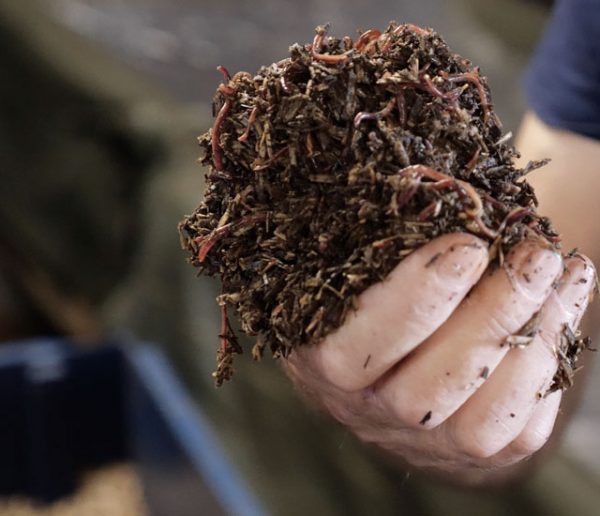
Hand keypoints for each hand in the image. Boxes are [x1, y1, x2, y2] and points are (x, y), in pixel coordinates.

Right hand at [283, 233, 595, 473]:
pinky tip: (562, 302)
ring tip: (557, 271)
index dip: (414, 301)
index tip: (467, 245)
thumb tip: (457, 198)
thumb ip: (384, 238)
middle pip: (420, 396)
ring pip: (475, 426)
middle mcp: (364, 411)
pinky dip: (549, 362)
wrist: (386, 346)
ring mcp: (419, 440)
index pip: (353, 349)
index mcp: (321, 360)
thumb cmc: (373, 281)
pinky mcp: (469, 452)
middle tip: (534, 254)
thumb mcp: (360, 256)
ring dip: (528, 343)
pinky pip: (518, 432)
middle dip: (488, 319)